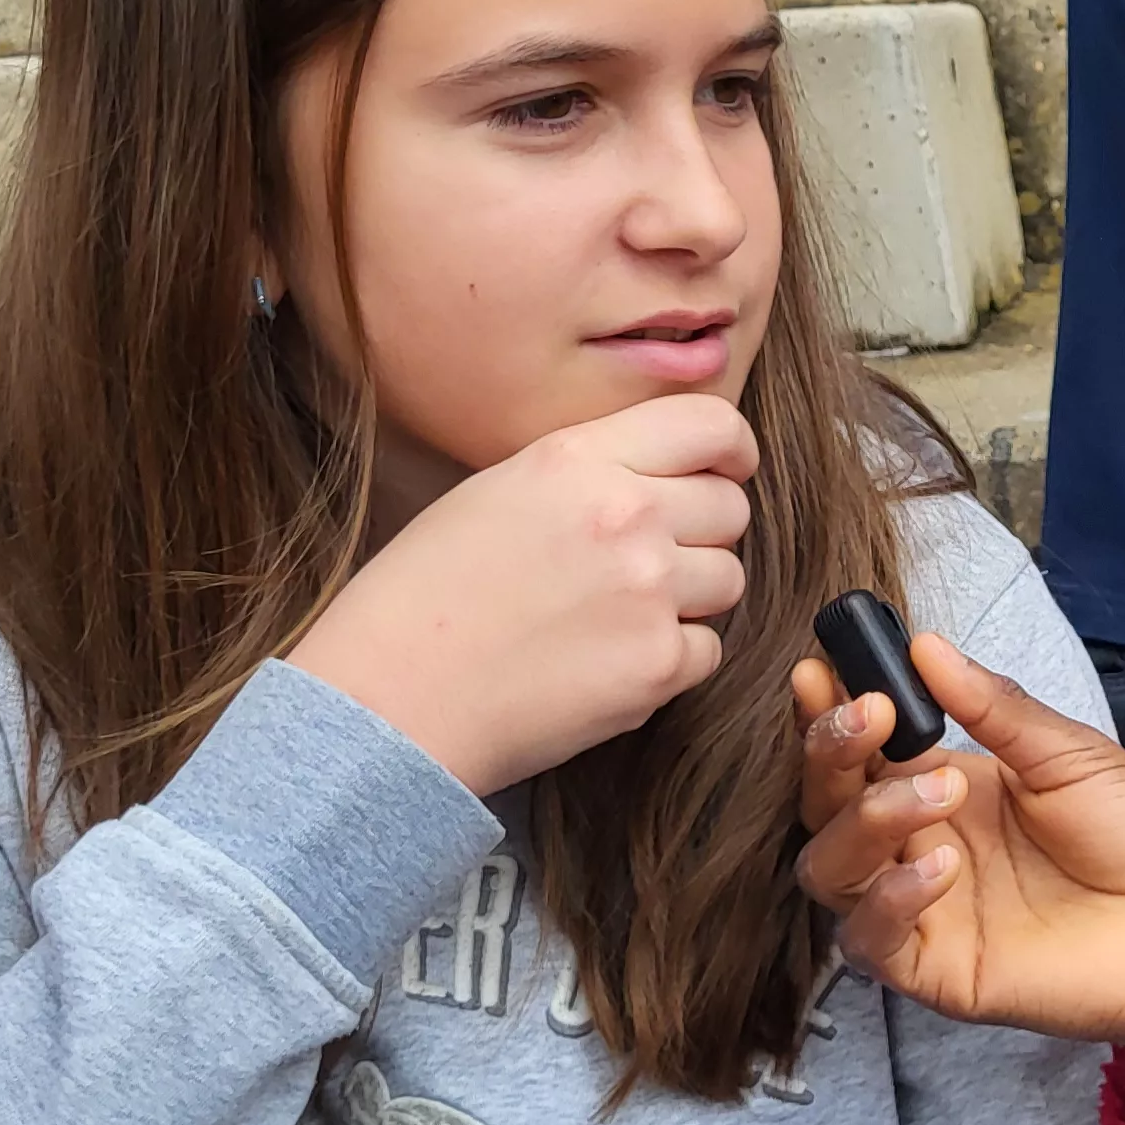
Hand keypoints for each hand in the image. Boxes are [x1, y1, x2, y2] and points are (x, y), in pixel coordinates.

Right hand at [293, 394, 753, 794]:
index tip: (730, 469)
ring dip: (690, 598)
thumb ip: (588, 474)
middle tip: (648, 562)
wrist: (392, 699)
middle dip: (702, 532)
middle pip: (730, 507)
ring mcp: (649, 591)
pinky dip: (672, 660)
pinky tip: (608, 663)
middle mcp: (626, 514)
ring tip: (617, 617)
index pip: (711, 425)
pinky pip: (709, 649)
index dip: (733, 449)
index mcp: (578, 459)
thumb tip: (661, 479)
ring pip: (728, 579)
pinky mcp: (658, 665)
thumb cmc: (421, 599)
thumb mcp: (496, 492)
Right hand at [793, 637, 1124, 1124]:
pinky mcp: (933, 969)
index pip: (859, 750)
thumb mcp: (1067, 754)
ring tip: (941, 792)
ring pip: (830, 869)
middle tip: (873, 718)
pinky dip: (890, 899)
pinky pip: (870, 941)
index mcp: (941, 785)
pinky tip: (942, 866)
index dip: (828, 714)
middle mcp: (917, 845)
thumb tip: (925, 645)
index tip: (817, 671)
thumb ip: (993, 708)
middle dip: (833, 755)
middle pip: (828, 806)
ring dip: (868, 822)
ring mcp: (920, 909)